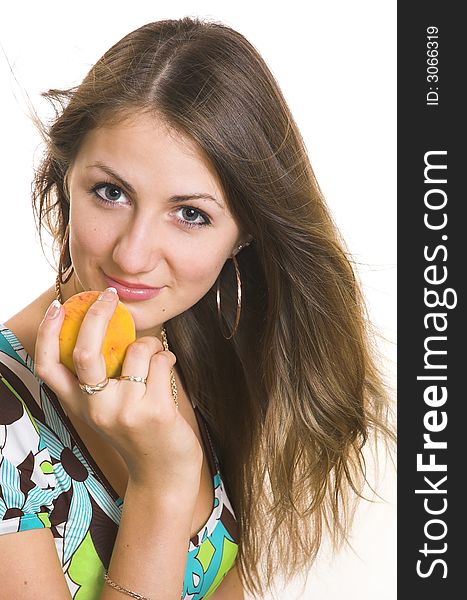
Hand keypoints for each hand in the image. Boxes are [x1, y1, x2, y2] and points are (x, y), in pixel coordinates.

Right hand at [34, 288, 202, 491]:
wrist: (163, 474)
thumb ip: (100, 377)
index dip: (47, 333)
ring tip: (155, 360)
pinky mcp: (155, 411)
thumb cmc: (137, 432)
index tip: (57, 307)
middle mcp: (96, 409)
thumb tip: (105, 325)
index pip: (48, 367)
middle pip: (85, 351)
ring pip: (137, 349)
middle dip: (97, 315)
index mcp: (79, 406)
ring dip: (151, 344)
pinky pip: (161, 361)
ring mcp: (125, 410)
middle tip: (109, 295)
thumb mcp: (107, 409)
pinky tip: (167, 369)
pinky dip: (167, 357)